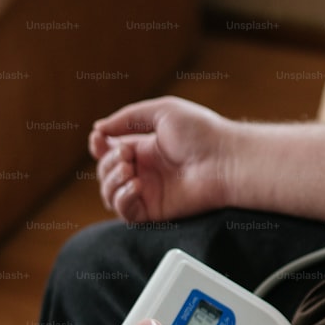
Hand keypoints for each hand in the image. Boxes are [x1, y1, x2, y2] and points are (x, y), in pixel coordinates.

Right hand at [89, 96, 235, 222]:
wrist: (225, 159)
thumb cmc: (202, 132)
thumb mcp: (162, 111)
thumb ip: (128, 118)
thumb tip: (98, 129)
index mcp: (146, 148)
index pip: (109, 151)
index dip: (99, 146)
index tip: (99, 139)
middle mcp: (146, 171)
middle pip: (106, 172)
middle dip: (107, 162)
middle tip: (127, 155)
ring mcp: (150, 192)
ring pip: (109, 194)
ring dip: (110, 180)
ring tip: (130, 170)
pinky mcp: (156, 210)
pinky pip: (125, 212)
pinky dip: (122, 199)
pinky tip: (136, 185)